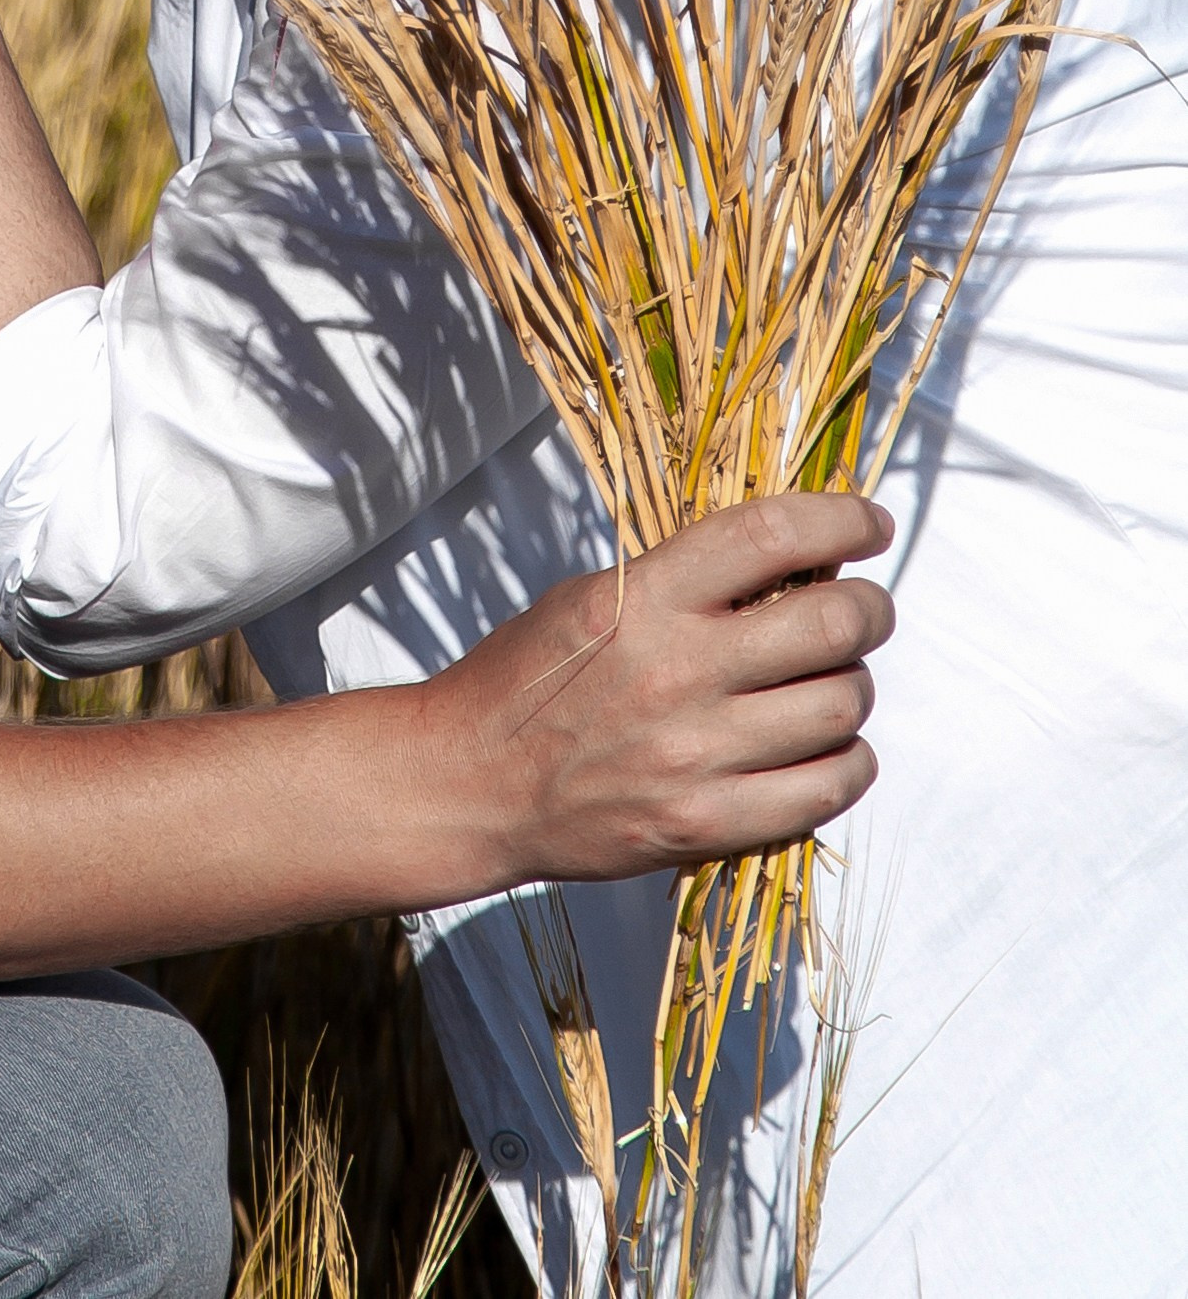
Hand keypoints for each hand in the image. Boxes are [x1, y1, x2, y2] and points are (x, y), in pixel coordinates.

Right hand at [427, 489, 894, 883]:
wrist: (472, 783)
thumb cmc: (530, 679)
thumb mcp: (592, 596)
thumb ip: (684, 579)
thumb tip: (792, 562)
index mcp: (645, 597)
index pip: (773, 535)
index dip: (841, 521)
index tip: (867, 525)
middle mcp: (678, 670)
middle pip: (834, 623)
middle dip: (869, 609)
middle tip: (863, 610)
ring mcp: (696, 753)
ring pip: (842, 706)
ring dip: (854, 687)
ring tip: (830, 683)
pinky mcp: (707, 822)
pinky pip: (826, 787)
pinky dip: (846, 762)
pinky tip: (824, 748)